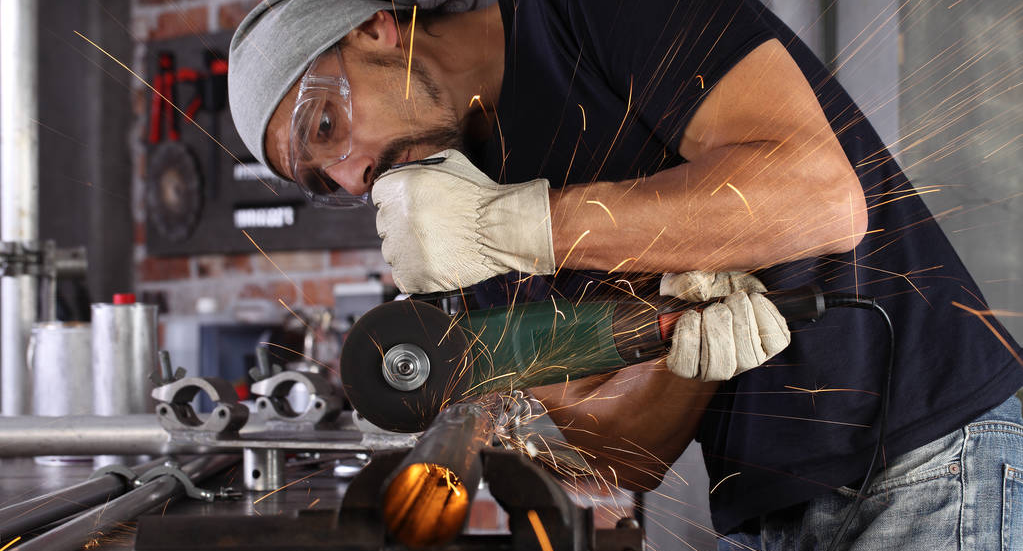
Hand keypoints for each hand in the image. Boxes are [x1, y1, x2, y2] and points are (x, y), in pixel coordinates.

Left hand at [372, 150, 554, 293]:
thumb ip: (417, 169)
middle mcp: (395, 216)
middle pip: (385, 226)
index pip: (378, 196)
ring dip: (409, 251)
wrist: (503, 228)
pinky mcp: (413, 275)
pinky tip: (438, 262)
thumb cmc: (479, 196)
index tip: (414, 208)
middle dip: (404, 226)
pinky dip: (417, 274)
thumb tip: (400, 176)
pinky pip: (403, 277)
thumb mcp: (448, 165)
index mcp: (399, 186)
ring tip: (439, 245)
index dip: (398, 202)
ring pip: (392, 253)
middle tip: (432, 228)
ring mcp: (403, 249)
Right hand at [660, 271, 789, 380]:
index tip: (690, 315)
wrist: (731, 280)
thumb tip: (700, 292)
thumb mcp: (690, 279)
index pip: (684, 367)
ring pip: (750, 358)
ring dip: (742, 322)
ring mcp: (746, 359)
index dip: (688, 342)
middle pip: (721, 368)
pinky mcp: (770, 346)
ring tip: (736, 299)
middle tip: (716, 306)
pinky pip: (775, 341)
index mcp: (689, 355)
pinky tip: (755, 299)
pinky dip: (767, 317)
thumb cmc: (705, 285)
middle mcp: (717, 365)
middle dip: (718, 331)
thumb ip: (687, 284)